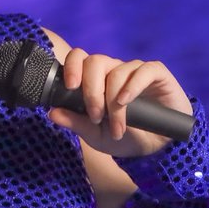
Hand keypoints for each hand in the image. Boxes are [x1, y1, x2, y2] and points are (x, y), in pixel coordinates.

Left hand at [45, 48, 192, 157]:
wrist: (156, 148)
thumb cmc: (123, 138)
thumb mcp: (95, 136)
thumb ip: (75, 123)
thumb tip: (52, 113)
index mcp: (94, 79)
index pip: (78, 58)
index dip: (72, 66)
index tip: (70, 86)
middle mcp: (113, 70)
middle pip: (94, 62)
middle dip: (91, 91)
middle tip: (95, 116)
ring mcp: (134, 71)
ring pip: (116, 71)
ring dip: (113, 102)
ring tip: (117, 127)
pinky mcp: (157, 74)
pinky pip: (143, 70)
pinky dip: (132, 85)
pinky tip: (126, 101)